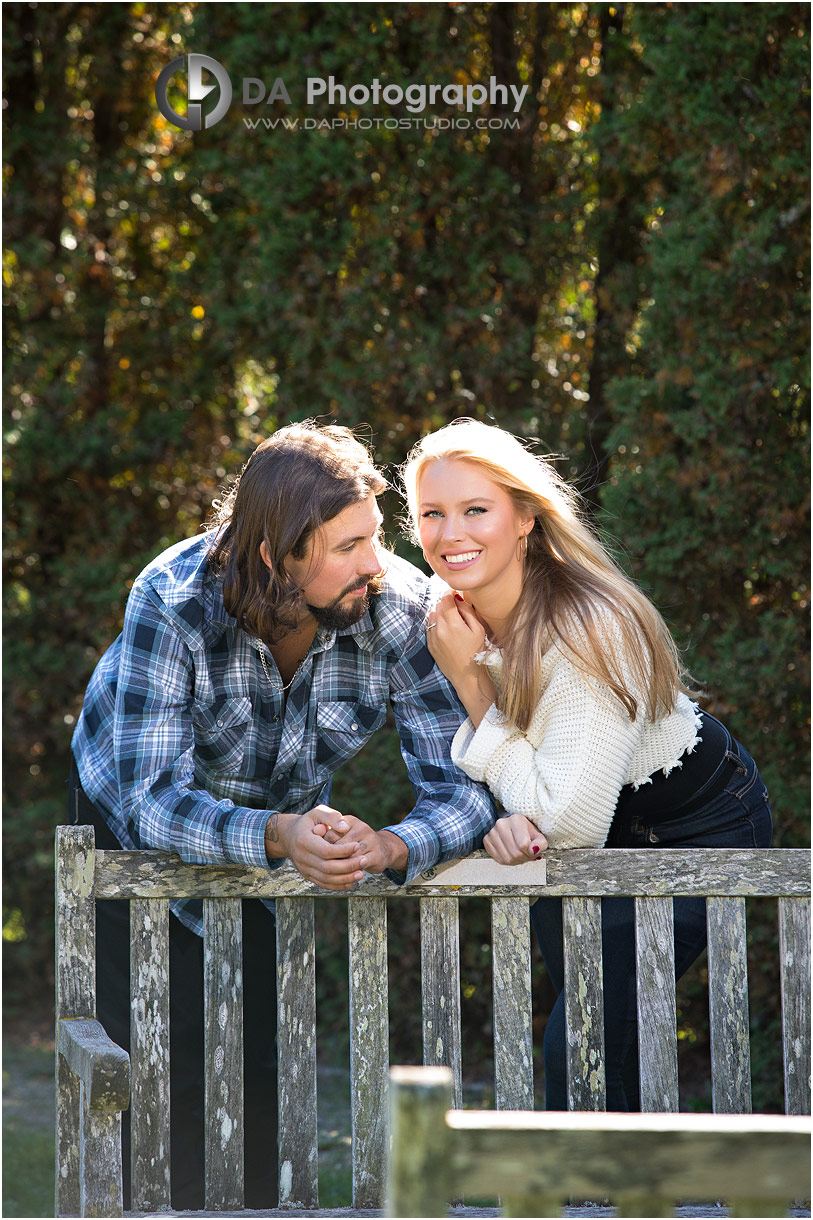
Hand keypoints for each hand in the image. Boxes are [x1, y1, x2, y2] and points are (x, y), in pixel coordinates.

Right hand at [265, 805, 366, 890]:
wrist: (289, 836)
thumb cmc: (308, 822)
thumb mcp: (318, 812)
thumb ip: (332, 817)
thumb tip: (345, 827)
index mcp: (304, 840)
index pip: (325, 850)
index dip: (343, 850)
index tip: (357, 845)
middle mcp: (302, 857)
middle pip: (327, 867)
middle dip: (348, 866)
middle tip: (364, 860)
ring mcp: (304, 868)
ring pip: (326, 879)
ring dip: (345, 878)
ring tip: (361, 873)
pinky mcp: (308, 876)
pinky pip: (324, 884)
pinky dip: (338, 885)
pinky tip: (352, 881)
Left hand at [320, 814, 407, 874]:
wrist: (384, 849)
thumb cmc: (355, 842)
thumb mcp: (341, 832)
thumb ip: (327, 830)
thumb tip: (315, 830)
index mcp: (350, 821)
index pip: (331, 834)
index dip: (323, 847)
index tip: (318, 854)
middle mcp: (362, 828)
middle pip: (340, 846)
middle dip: (330, 858)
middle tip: (323, 865)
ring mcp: (371, 841)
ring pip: (349, 857)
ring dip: (340, 866)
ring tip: (332, 870)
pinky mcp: (377, 855)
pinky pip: (359, 865)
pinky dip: (350, 871)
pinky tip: (345, 874)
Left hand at [426, 593, 494, 725]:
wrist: (466, 676)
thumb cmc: (476, 652)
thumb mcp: (478, 630)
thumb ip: (467, 611)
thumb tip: (458, 598)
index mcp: (453, 625)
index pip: (446, 600)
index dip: (450, 593)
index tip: (455, 593)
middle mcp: (440, 630)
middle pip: (439, 606)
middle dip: (446, 604)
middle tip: (456, 609)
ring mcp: (433, 638)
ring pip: (432, 616)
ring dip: (440, 613)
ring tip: (451, 620)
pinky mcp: (430, 645)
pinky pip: (429, 627)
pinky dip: (436, 624)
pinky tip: (446, 630)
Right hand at [483, 814, 547, 864]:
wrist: (513, 829)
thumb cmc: (526, 832)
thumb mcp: (538, 836)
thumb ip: (540, 843)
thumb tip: (534, 850)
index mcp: (516, 819)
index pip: (523, 844)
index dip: (531, 853)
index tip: (532, 851)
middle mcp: (501, 824)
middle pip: (515, 853)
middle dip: (524, 858)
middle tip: (527, 855)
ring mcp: (492, 832)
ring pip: (507, 858)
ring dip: (516, 861)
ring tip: (520, 855)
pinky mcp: (486, 840)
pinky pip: (498, 859)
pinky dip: (507, 861)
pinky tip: (511, 855)